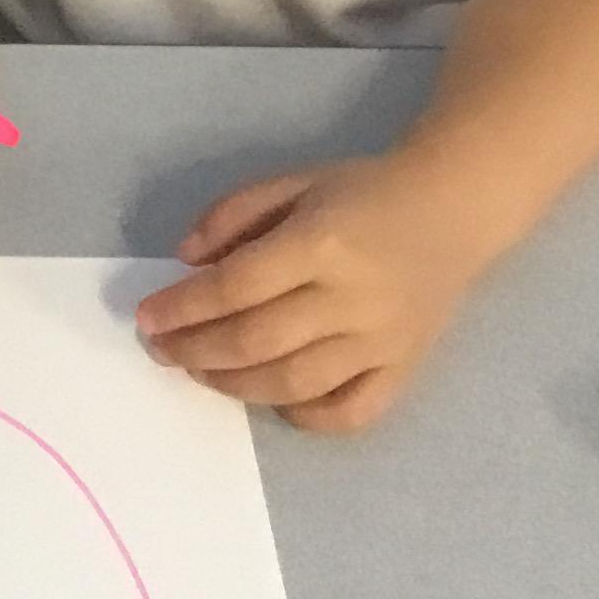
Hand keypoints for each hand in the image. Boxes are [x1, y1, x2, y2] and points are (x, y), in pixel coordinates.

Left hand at [133, 152, 500, 432]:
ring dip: (235, 385)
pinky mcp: (404, 369)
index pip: (236, 287)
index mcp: (321, 243)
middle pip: (258, 340)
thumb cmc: (362, 193)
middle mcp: (351, 298)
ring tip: (200, 370)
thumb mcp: (291, 182)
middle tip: (161, 350)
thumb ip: (232, 216)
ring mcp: (381, 342)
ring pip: (295, 382)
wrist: (452, 211)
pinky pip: (351, 412)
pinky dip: (306, 415)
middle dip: (195, 350)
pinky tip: (275, 398)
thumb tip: (185, 262)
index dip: (183, 307)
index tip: (146, 317)